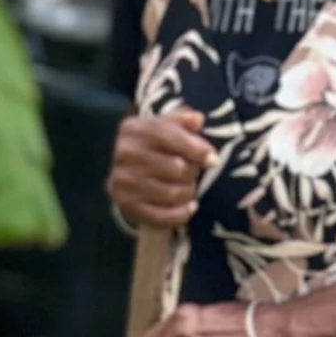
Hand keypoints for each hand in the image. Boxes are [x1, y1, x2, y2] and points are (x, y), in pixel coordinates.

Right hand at [108, 106, 210, 228]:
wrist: (127, 177)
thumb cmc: (155, 149)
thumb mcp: (165, 128)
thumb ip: (182, 121)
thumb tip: (197, 120)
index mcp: (133, 129)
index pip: (168, 135)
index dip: (195, 148)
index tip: (212, 159)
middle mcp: (124, 154)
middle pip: (175, 167)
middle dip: (192, 172)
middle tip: (194, 173)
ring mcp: (123, 181)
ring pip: (173, 193)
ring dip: (188, 192)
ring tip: (189, 187)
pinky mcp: (126, 205)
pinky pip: (164, 216)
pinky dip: (182, 213)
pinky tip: (190, 207)